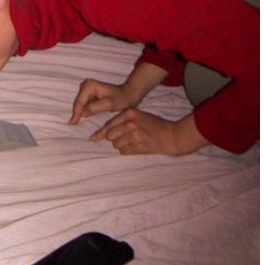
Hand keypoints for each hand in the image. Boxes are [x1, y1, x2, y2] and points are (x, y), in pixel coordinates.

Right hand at [69, 79, 137, 123]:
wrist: (128, 94)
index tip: (73, 123)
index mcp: (90, 85)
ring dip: (78, 112)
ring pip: (79, 104)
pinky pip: (83, 104)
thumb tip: (83, 113)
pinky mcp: (89, 94)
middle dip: (76, 113)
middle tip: (73, 124)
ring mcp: (87, 89)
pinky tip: (81, 119)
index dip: (76, 113)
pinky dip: (82, 111)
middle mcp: (86, 84)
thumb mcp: (110, 104)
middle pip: (78, 102)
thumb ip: (95, 107)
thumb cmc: (121, 98)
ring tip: (75, 123)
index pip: (79, 102)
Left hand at [90, 109, 208, 155]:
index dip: (101, 132)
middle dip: (113, 138)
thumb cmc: (154, 125)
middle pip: (110, 135)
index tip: (93, 138)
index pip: (109, 124)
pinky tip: (135, 146)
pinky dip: (126, 150)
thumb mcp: (139, 116)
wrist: (170, 136)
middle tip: (123, 138)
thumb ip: (122, 120)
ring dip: (120, 145)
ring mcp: (134, 135)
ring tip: (131, 141)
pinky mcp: (137, 146)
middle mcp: (130, 123)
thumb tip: (101, 134)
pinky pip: (123, 151)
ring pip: (116, 144)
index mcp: (130, 113)